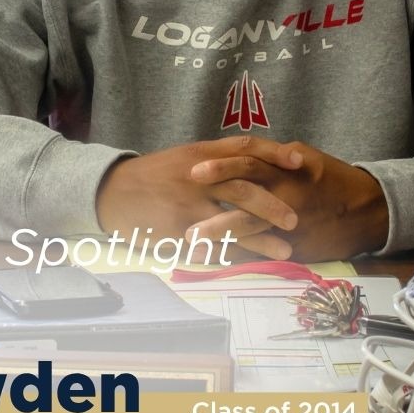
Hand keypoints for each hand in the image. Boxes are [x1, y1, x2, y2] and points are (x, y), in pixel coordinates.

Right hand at [95, 137, 300, 258]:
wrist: (112, 192)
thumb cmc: (156, 174)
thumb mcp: (187, 156)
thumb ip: (219, 159)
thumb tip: (260, 163)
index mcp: (201, 152)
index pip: (245, 148)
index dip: (274, 153)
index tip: (301, 162)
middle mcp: (196, 176)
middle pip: (243, 188)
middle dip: (273, 205)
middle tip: (296, 219)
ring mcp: (186, 205)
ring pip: (230, 222)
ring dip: (261, 239)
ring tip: (286, 250)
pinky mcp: (176, 231)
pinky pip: (211, 246)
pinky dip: (234, 256)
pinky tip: (253, 264)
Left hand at [189, 140, 389, 261]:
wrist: (369, 210)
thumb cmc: (334, 179)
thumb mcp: (307, 158)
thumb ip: (275, 158)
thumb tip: (243, 155)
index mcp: (289, 167)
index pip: (249, 160)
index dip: (221, 165)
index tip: (194, 170)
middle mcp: (288, 191)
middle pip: (244, 192)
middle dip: (211, 201)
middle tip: (180, 205)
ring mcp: (291, 222)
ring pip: (250, 226)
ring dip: (219, 231)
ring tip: (190, 237)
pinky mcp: (296, 247)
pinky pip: (264, 251)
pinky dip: (240, 253)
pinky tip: (217, 259)